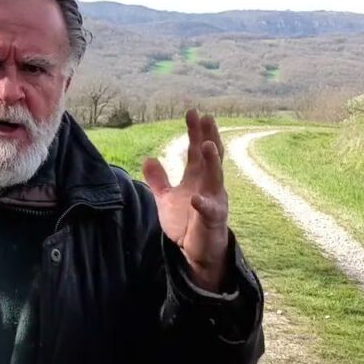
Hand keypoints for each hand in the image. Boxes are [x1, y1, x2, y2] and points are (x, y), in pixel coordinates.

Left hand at [142, 110, 229, 291]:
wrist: (195, 252)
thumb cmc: (185, 222)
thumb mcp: (167, 198)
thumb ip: (158, 180)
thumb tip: (148, 158)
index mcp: (198, 178)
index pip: (196, 150)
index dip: (195, 131)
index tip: (192, 112)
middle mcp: (209, 185)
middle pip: (210, 156)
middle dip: (208, 136)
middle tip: (206, 117)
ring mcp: (214, 201)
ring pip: (215, 178)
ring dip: (212, 161)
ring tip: (207, 144)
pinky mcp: (212, 220)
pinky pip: (209, 210)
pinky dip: (202, 203)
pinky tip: (195, 197)